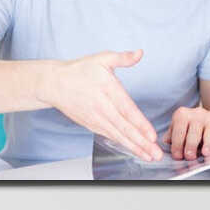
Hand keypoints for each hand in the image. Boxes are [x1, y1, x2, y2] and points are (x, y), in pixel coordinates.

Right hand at [36, 50, 160, 161]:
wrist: (54, 83)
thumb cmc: (79, 70)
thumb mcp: (102, 59)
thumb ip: (122, 58)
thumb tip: (139, 53)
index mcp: (108, 90)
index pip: (127, 110)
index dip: (140, 124)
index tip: (152, 135)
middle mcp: (102, 107)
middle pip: (124, 128)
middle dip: (141, 142)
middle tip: (155, 154)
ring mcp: (95, 118)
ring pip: (117, 135)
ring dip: (134, 147)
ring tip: (148, 156)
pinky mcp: (91, 124)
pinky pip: (109, 136)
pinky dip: (122, 144)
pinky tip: (133, 150)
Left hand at [166, 105, 209, 159]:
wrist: (209, 120)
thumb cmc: (190, 129)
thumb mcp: (178, 130)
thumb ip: (171, 137)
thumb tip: (164, 145)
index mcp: (182, 114)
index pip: (179, 131)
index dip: (177, 145)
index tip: (178, 156)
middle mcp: (197, 113)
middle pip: (194, 132)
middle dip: (191, 146)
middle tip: (190, 157)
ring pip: (209, 133)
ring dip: (207, 144)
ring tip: (205, 153)